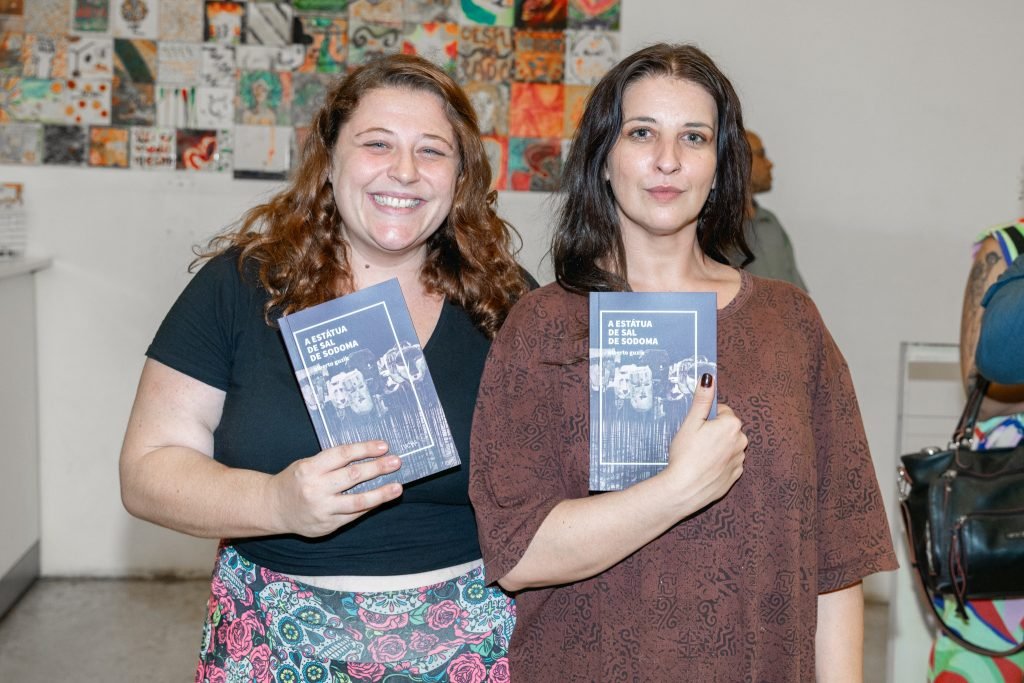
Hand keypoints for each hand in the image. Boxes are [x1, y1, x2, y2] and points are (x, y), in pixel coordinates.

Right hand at [264, 440, 402, 537]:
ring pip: (357, 501)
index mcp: (310, 468)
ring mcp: (322, 509)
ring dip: (381, 493)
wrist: (273, 508)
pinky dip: (369, 506)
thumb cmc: (295, 481)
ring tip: (397, 488)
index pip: (342, 455)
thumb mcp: (307, 464)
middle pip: (353, 476)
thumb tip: (368, 456)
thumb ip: (332, 462)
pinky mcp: (327, 525)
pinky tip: (380, 500)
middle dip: (378, 468)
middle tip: (396, 462)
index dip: (365, 449)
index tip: (384, 446)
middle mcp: (315, 489)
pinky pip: (353, 515)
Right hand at [661, 374, 746, 513]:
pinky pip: (728, 464)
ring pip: (728, 447)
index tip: (696, 428)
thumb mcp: (690, 423)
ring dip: (717, 448)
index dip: (707, 418)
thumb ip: (702, 400)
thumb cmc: (685, 455)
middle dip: (714, 432)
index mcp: (732, 425)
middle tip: (695, 442)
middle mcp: (741, 442)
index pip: (723, 411)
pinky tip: (704, 469)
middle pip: (727, 429)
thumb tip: (709, 378)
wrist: (684, 490)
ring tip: (698, 457)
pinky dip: (718, 464)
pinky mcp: (735, 477)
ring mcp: (739, 461)